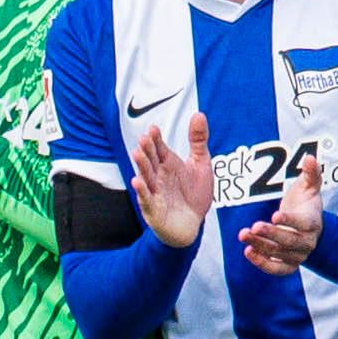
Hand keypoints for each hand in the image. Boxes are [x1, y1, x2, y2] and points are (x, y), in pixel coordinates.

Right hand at [126, 115, 217, 248]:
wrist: (193, 224)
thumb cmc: (194, 194)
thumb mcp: (201, 164)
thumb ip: (198, 140)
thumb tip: (198, 114)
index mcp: (168, 164)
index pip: (159, 149)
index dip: (156, 140)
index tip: (153, 129)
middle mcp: (159, 177)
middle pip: (150, 161)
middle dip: (147, 151)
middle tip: (143, 139)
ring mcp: (155, 193)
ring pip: (146, 177)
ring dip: (141, 166)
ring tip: (137, 154)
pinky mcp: (153, 210)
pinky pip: (146, 200)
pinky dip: (142, 191)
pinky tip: (137, 181)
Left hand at [240, 137, 327, 274]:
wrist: (309, 227)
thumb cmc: (306, 204)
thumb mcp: (310, 187)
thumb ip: (311, 173)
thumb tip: (310, 157)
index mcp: (313, 222)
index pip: (303, 223)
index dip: (289, 220)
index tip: (275, 214)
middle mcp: (307, 242)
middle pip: (290, 241)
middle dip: (270, 234)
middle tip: (253, 227)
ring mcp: (298, 255)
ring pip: (279, 254)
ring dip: (261, 246)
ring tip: (243, 235)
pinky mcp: (288, 265)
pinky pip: (276, 269)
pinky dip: (262, 263)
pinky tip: (248, 251)